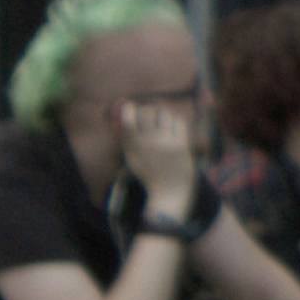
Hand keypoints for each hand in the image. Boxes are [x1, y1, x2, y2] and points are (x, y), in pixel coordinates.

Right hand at [114, 93, 201, 215]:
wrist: (169, 192)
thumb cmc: (149, 173)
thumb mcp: (133, 157)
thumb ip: (125, 136)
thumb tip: (118, 111)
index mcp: (134, 148)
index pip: (128, 120)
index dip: (129, 109)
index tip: (131, 107)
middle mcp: (149, 144)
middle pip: (147, 112)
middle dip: (147, 110)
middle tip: (149, 115)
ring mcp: (166, 143)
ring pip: (164, 114)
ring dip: (162, 114)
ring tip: (161, 123)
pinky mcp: (181, 144)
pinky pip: (178, 121)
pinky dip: (175, 121)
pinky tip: (172, 129)